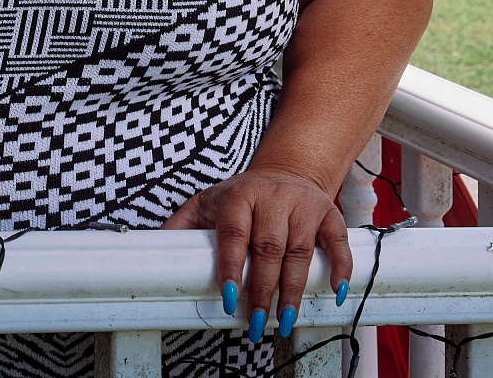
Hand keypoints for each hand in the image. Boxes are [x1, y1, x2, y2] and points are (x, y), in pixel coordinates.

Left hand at [163, 166, 351, 339]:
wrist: (287, 171)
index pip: (234, 233)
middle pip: (269, 248)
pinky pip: (338, 243)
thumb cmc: (243, 196)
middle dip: (262, 289)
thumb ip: (183, 224)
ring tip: (284, 319)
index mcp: (240, 196)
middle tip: (255, 320)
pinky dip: (340, 269)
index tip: (228, 297)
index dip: (231, 266)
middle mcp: (273, 199)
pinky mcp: (329, 215)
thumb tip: (152, 246)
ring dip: (293, 290)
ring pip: (300, 251)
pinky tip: (334, 292)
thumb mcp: (209, 202)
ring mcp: (303, 206)